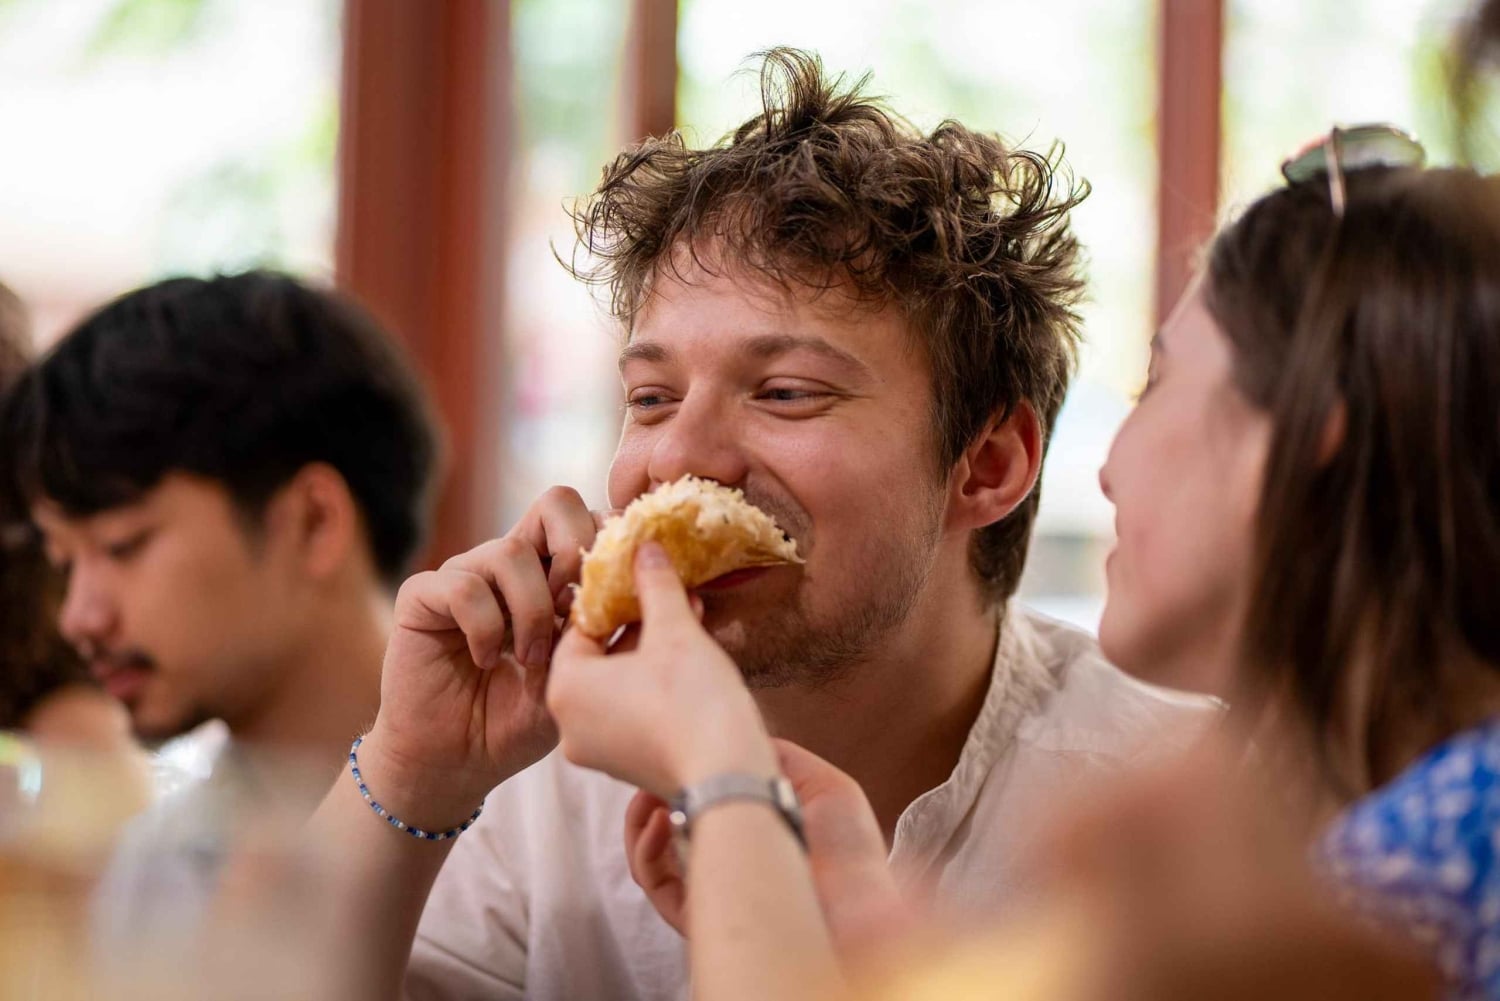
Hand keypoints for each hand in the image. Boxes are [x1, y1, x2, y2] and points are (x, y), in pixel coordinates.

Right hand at [362, 487, 605, 822]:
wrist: (458, 761)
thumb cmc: (521, 720)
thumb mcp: (584, 679)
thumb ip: (620, 637)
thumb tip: (688, 600)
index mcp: (551, 572)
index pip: (591, 518)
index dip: (611, 547)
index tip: (614, 603)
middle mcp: (510, 561)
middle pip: (556, 502)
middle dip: (576, 555)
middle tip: (573, 614)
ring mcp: (465, 572)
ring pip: (511, 551)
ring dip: (532, 612)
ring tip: (530, 659)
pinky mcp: (423, 595)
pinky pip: (465, 587)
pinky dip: (485, 629)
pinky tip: (487, 661)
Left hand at [547, 542, 776, 798]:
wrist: (729, 779)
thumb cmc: (693, 702)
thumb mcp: (674, 631)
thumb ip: (655, 585)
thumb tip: (645, 547)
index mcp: (564, 688)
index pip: (579, 626)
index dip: (613, 596)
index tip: (640, 576)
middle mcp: (569, 725)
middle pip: (598, 656)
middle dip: (637, 623)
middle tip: (669, 594)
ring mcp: (596, 751)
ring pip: (617, 685)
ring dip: (650, 653)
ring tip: (688, 620)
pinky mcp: (626, 767)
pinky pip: (630, 713)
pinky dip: (653, 687)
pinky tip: (691, 661)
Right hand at [624, 739, 905, 956]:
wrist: (856, 901)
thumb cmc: (849, 847)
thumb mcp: (821, 783)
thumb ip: (777, 756)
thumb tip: (735, 735)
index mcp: (752, 827)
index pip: (699, 798)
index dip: (680, 773)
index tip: (672, 748)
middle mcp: (728, 857)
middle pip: (664, 823)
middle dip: (647, 791)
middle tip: (645, 767)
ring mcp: (712, 887)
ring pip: (650, 856)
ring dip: (640, 818)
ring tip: (649, 794)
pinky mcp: (702, 915)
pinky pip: (655, 884)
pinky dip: (646, 851)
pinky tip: (660, 820)